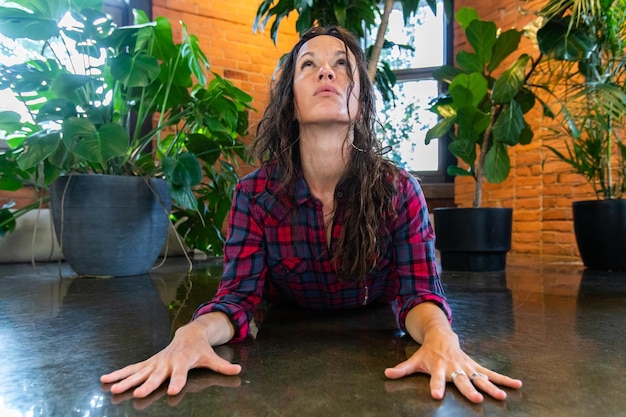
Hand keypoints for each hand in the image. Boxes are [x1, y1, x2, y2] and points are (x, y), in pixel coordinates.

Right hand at [100, 313, 240, 397]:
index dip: (177, 382)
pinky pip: (132, 368)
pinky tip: (104, 380)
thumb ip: (222, 365)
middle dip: (148, 384)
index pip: (180, 374)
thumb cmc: (200, 349)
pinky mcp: (149, 362)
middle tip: (139, 394)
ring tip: (113, 389)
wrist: (189, 334)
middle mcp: (167, 362)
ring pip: (139, 372)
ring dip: (126, 380)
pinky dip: (118, 374)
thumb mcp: (212, 356)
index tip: (171, 392)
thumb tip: (238, 370)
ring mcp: (156, 362)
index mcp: (183, 361)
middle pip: (157, 375)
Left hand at [384, 330, 521, 403]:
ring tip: (502, 397)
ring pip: (480, 378)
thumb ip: (403, 369)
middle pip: (462, 381)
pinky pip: (491, 373)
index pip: (436, 379)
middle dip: (469, 390)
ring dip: (491, 387)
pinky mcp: (476, 367)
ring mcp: (467, 367)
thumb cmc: (428, 353)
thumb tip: (387, 374)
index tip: (436, 396)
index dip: (436, 386)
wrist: (442, 336)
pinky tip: (517, 385)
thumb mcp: (415, 360)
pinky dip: (505, 379)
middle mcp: (454, 368)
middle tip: (477, 400)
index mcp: (438, 368)